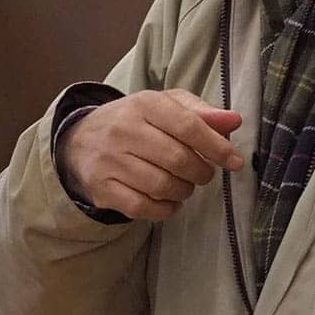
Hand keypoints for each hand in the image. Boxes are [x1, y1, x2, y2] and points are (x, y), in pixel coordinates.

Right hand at [59, 89, 243, 221]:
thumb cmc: (134, 123)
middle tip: (202, 173)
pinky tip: (167, 200)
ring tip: (183, 184)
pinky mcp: (102, 188)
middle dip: (201, 172)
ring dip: (184, 191)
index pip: (188, 126)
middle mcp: (122, 130)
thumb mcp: (164, 107)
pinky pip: (144, 208)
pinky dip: (165, 209)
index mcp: (143, 104)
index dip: (217, 147)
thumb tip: (233, 121)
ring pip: (163, 186)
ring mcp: (109, 161)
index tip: (234, 161)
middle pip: (178, 160)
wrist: (79, 141)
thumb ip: (200, 112)